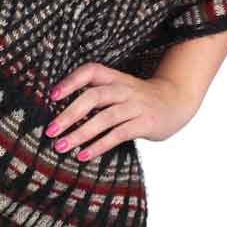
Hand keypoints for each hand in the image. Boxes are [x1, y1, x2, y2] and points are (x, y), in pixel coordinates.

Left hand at [44, 63, 198, 161]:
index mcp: (114, 78)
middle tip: (50, 131)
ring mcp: (136, 106)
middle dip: (69, 114)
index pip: (90, 71)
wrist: (176, 102)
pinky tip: (83, 155)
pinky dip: (99, 145)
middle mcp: (124, 89)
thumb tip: (62, 113)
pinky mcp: (145, 124)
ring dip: (80, 134)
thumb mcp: (119, 89)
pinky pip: (119, 135)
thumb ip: (96, 95)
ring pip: (105, 118)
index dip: (71, 81)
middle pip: (93, 97)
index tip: (52, 95)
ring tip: (61, 146)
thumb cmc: (138, 98)